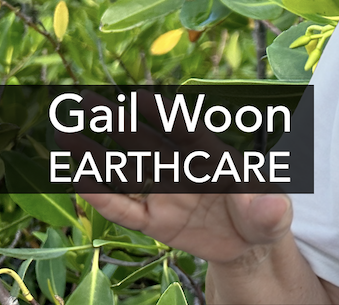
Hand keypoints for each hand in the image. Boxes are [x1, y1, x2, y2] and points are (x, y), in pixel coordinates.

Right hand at [69, 90, 293, 265]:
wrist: (250, 244)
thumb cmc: (264, 213)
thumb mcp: (274, 213)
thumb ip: (270, 208)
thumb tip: (273, 205)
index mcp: (213, 155)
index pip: (185, 130)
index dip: (163, 114)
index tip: (140, 95)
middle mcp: (182, 169)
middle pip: (144, 141)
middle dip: (115, 120)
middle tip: (84, 99)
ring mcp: (165, 194)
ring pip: (125, 171)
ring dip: (95, 155)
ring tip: (64, 133)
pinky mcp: (155, 222)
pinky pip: (124, 209)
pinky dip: (102, 197)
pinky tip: (77, 180)